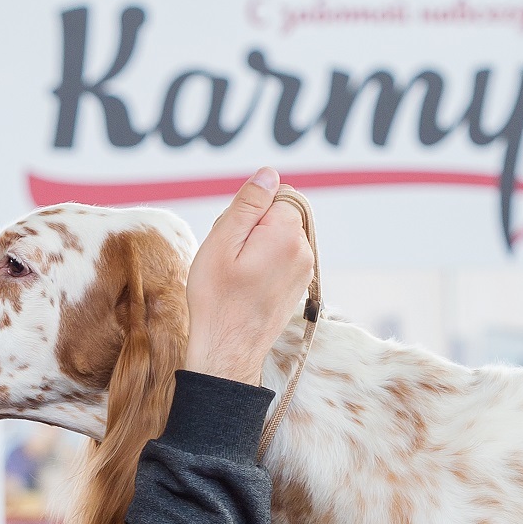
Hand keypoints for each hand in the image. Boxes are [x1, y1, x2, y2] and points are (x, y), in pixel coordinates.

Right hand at [183, 167, 313, 384]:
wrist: (227, 349)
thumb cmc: (217, 299)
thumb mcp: (222, 243)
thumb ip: (248, 204)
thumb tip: (269, 174)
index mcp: (288, 235)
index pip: (275, 196)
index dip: (248, 212)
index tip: (232, 238)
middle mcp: (305, 251)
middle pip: (278, 215)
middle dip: (252, 227)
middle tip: (229, 257)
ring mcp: (305, 270)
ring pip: (278, 237)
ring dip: (256, 247)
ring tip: (236, 274)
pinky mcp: (299, 285)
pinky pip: (281, 257)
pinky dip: (263, 264)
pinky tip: (246, 284)